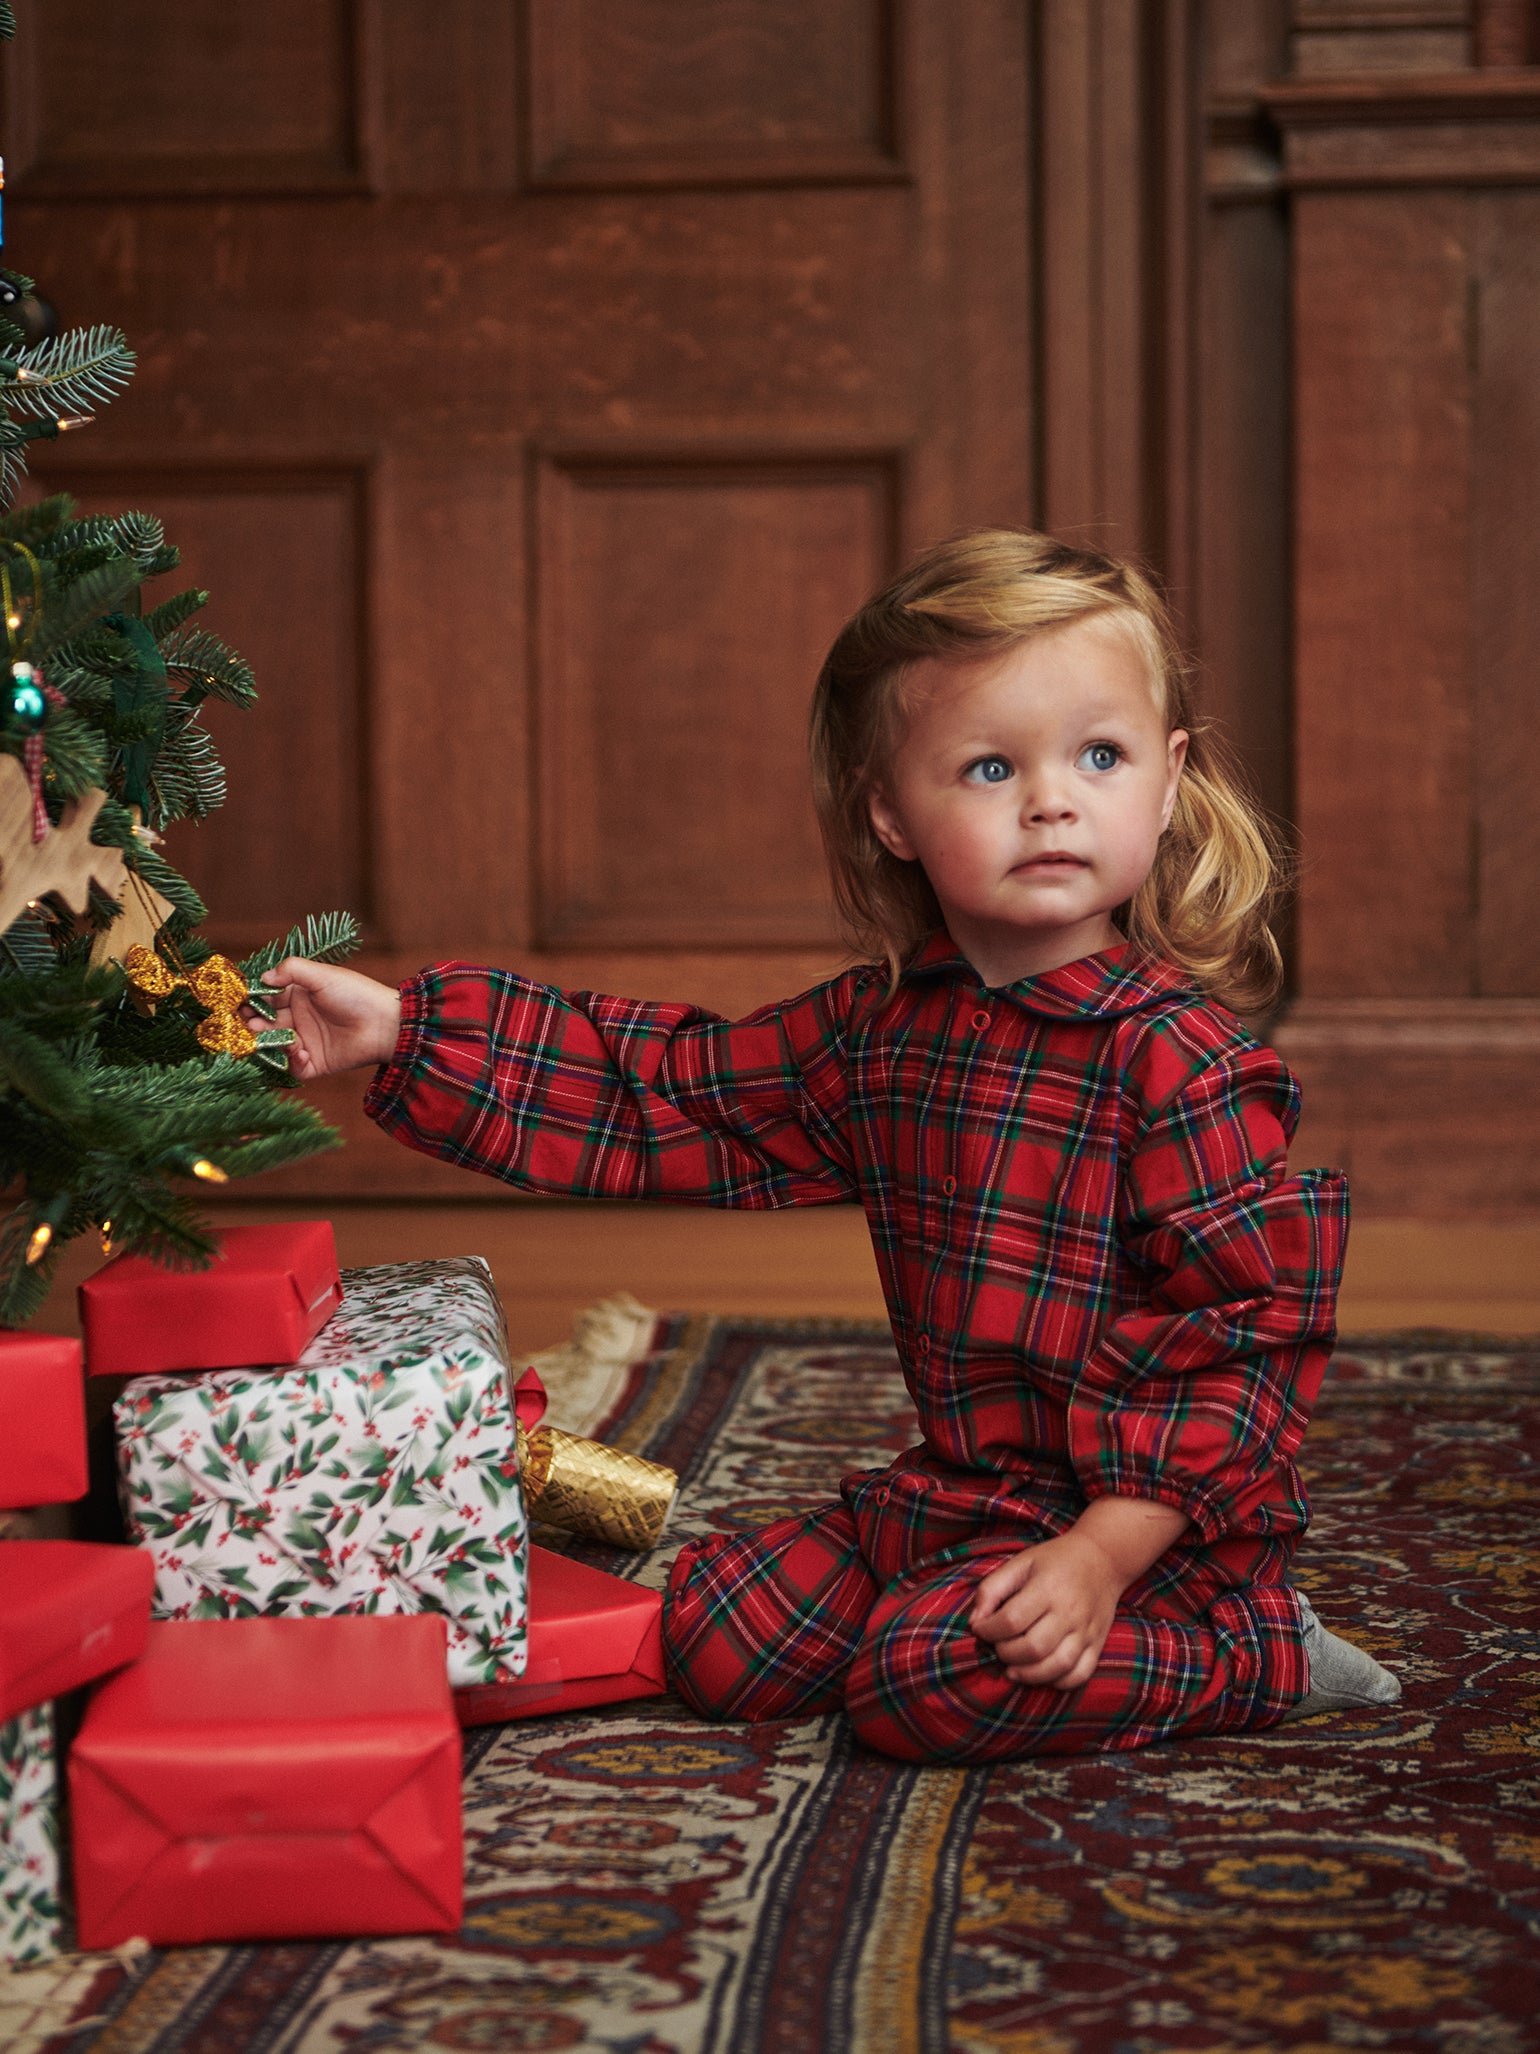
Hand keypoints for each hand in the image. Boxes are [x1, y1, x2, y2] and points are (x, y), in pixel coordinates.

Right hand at [250, 957, 402, 1081]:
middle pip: (266, 1024)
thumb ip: (292, 970)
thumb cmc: (356, 994)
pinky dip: (290, 1060)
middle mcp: (299, 1019)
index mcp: (299, 996)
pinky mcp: (316, 1063)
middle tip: (246, 1021)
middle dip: (253, 1022)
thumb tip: (263, 977)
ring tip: (261, 1034)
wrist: (386, 1023)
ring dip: (266, 1041)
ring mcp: (307, 1042)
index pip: (267, 999)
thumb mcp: (322, 975)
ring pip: (275, 1045)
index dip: (252, 1001)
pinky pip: (294, 1067)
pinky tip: (298, 1049)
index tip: (238, 1001)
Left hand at [968, 1533, 1120, 1691]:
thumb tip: (974, 1622)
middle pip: (1033, 1648)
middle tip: (997, 1647)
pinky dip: (1058, 1682)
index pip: (1011, 1621)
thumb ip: (991, 1589)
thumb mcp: (1020, 1563)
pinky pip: (1079, 1675)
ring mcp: (1086, 1631)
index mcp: (1047, 1588)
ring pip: (1056, 1667)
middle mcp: (1069, 1612)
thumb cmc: (1055, 1560)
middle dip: (1006, 1654)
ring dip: (1028, 1675)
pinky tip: (1041, 1673)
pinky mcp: (1098, 1644)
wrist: (1103, 1559)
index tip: (980, 1629)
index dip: (988, 1631)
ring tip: (1012, 1669)